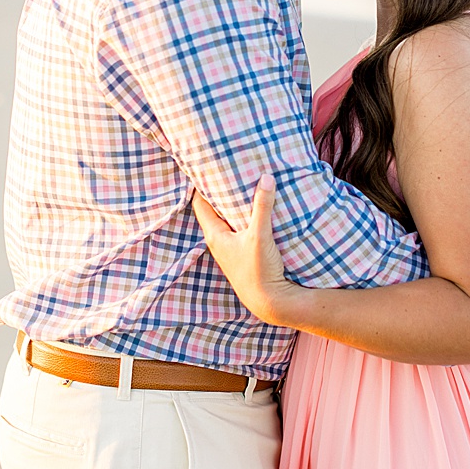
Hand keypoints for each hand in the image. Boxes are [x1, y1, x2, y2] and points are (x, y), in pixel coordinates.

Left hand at [191, 173, 297, 325]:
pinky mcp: (243, 254)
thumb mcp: (260, 235)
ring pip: (227, 220)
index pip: (200, 204)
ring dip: (232, 206)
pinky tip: (255, 211)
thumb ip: (263, 206)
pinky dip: (243, 217)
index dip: (200, 185)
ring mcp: (230, 249)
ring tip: (242, 185)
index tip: (205, 167)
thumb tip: (266, 177)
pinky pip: (239, 229)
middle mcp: (218, 241)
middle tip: (226, 170)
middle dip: (219, 192)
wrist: (268, 301)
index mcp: (215, 235)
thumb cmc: (257, 270)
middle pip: (213, 210)